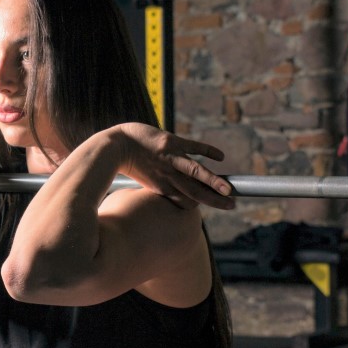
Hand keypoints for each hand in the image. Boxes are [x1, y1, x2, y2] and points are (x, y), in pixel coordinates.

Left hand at [111, 123, 234, 209]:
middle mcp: (169, 176)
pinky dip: (207, 150)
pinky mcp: (170, 142)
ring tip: (228, 190)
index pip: (188, 200)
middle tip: (232, 205)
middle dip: (215, 199)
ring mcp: (170, 159)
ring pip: (195, 173)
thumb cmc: (128, 164)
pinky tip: (220, 157)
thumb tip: (174, 192)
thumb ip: (161, 186)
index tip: (219, 203)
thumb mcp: (146, 182)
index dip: (203, 202)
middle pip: (195, 191)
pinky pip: (192, 146)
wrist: (115, 146)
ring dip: (213, 182)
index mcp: (164, 188)